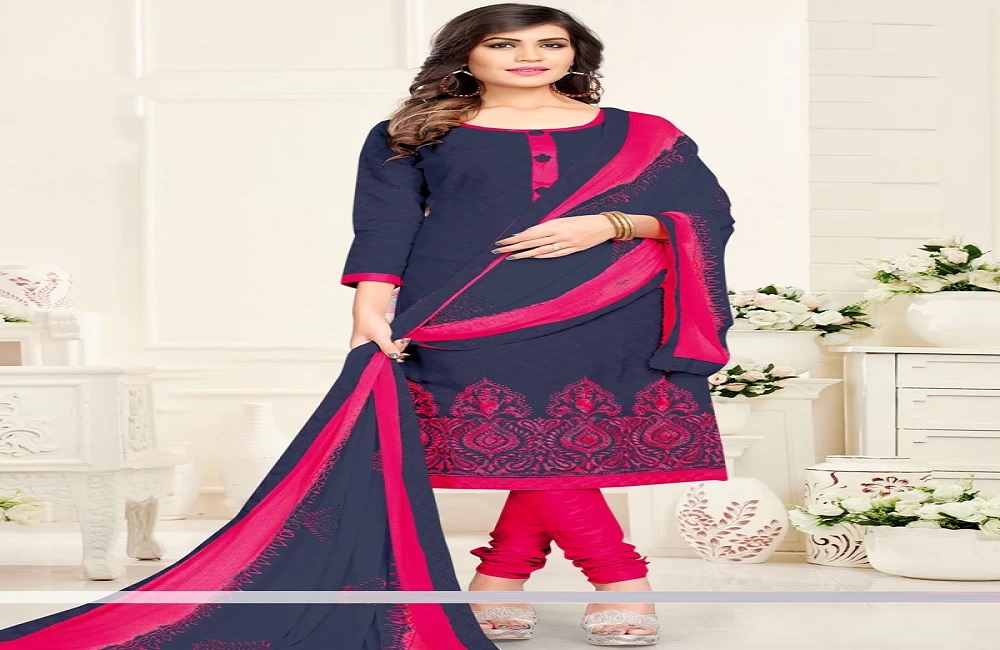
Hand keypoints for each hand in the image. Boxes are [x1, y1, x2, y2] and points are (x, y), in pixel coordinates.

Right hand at [350, 311, 410, 361]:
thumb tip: (395, 356)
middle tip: (399, 344)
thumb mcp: (380, 336)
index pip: (372, 362)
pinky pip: (388, 345)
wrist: (371, 304)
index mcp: (359, 350)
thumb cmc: (369, 319)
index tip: (397, 357)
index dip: (385, 361)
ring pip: (386, 351)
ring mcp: (372, 344)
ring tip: (400, 340)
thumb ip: (388, 348)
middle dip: (393, 352)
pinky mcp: (379, 339)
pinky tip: (399, 339)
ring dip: (395, 346)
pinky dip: (395, 343)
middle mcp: (364, 348)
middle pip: (381, 357)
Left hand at [491, 214, 616, 258]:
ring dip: (525, 253)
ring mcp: (566, 243)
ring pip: (541, 249)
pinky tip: (531, 257)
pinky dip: (541, 256)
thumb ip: (549, 227)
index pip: (532, 232)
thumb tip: (530, 233)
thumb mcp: (565, 220)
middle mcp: (559, 233)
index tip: (505, 240)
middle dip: (515, 245)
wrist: (604, 225)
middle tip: (500, 249)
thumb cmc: (583, 221)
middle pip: (533, 240)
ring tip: (511, 256)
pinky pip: (554, 254)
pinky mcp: (573, 250)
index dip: (518, 237)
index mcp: (556, 223)